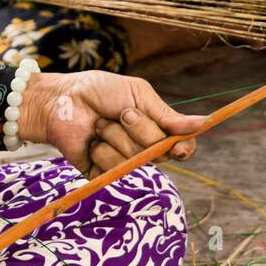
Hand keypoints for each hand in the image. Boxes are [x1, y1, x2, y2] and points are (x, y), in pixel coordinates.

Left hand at [18, 70, 205, 177]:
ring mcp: (124, 163)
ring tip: (100, 124)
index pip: (182, 147)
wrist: (63, 100)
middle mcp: (144, 149)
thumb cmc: (99, 91)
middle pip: (159, 152)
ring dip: (116, 136)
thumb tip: (203, 123)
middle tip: (122, 113)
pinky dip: (101, 149)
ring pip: (135, 159)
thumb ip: (166, 113)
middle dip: (140, 128)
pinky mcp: (104, 174)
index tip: (178, 145)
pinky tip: (91, 140)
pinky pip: (113, 169)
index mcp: (156, 128)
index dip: (184, 148)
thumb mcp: (137, 94)